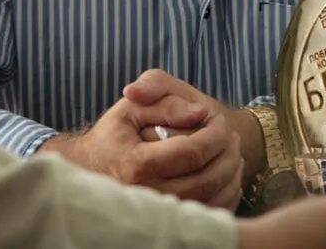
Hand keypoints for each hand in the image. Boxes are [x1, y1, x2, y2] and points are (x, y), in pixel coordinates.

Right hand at [39, 93, 242, 208]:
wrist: (94, 167)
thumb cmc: (116, 133)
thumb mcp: (132, 107)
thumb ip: (163, 101)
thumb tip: (198, 112)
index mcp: (137, 164)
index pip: (192, 152)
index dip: (213, 133)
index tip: (217, 118)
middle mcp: (147, 195)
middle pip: (207, 179)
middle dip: (227, 152)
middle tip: (230, 135)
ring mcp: (158, 216)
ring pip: (212, 200)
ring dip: (231, 173)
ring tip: (232, 151)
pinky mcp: (168, 225)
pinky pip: (210, 216)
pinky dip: (227, 195)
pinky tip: (227, 174)